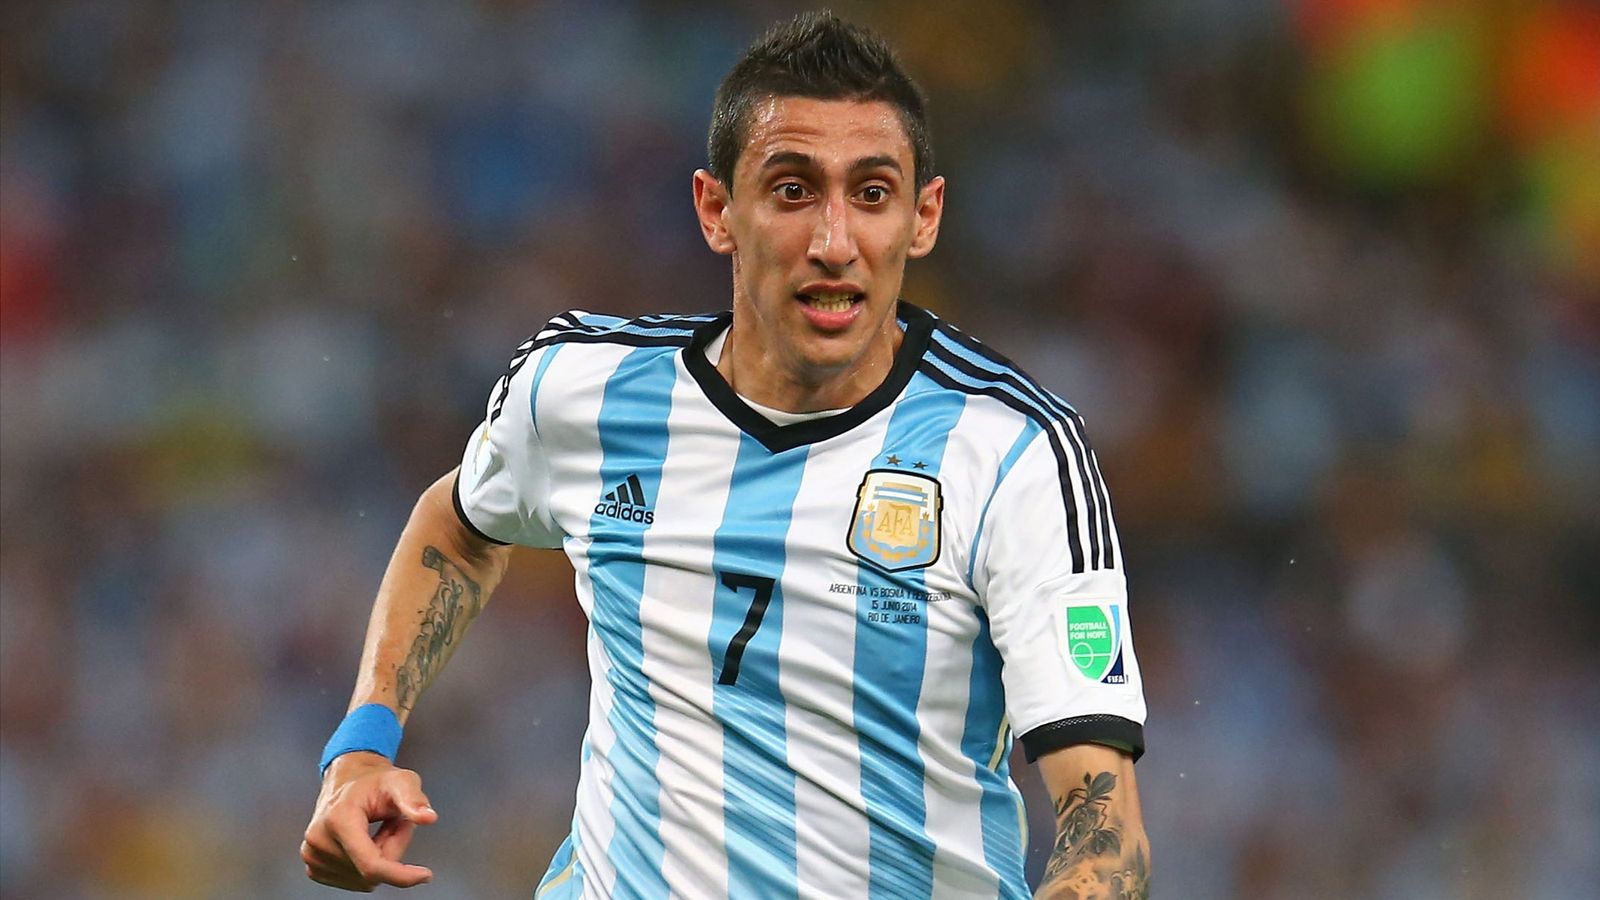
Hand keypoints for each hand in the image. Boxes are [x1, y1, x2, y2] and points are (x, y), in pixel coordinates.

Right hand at [302, 752, 438, 891]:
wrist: (347, 780)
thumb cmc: (374, 781)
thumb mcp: (401, 781)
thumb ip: (414, 799)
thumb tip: (428, 817)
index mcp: (338, 819)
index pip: (371, 865)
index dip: (400, 875)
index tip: (425, 875)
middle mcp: (319, 840)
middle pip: (372, 871)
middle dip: (392, 850)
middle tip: (394, 822)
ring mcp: (312, 856)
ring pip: (364, 879)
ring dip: (381, 858)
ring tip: (378, 829)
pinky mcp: (314, 867)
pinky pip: (354, 881)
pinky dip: (367, 865)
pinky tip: (366, 841)